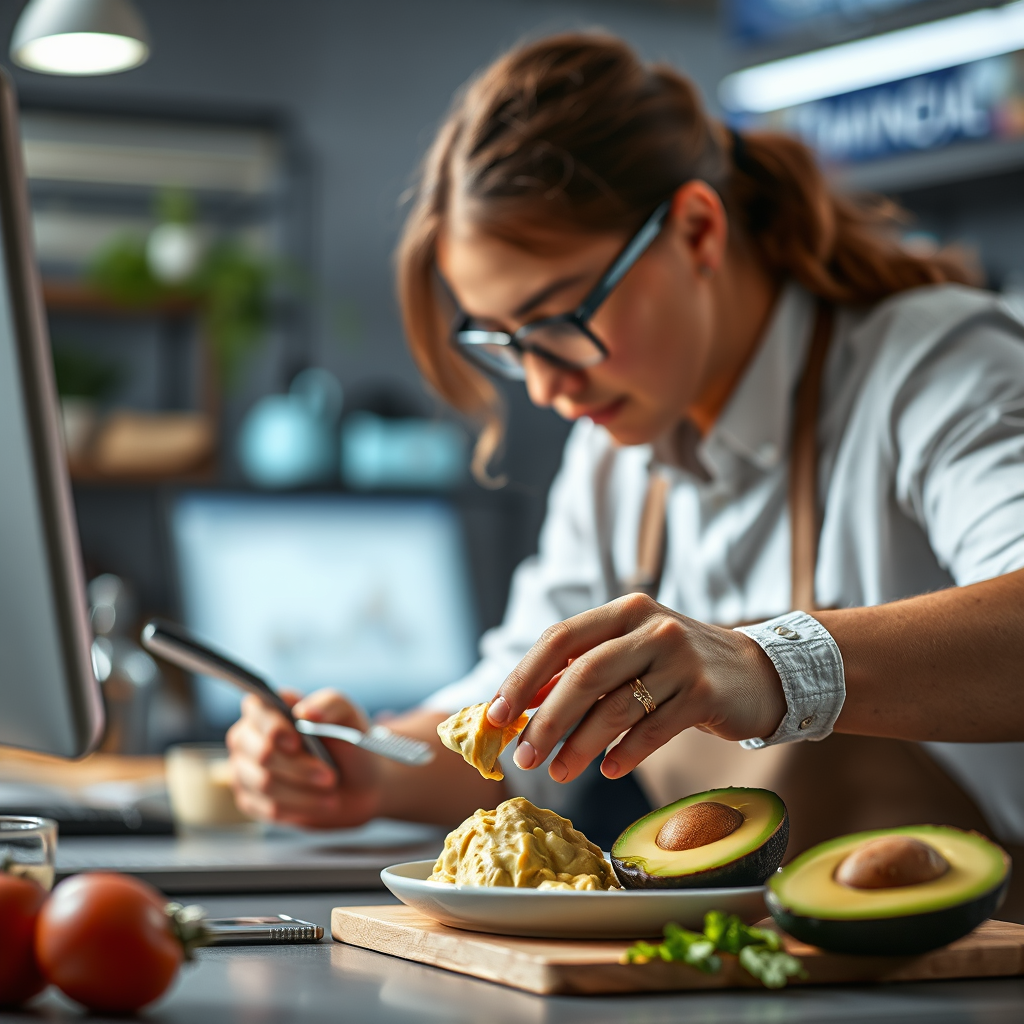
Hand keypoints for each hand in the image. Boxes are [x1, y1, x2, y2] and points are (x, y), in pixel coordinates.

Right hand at [226, 688, 381, 828]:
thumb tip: (304, 712)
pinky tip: (320, 803)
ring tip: (331, 793)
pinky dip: (300, 808)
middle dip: (299, 767)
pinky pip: (267, 809)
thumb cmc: (346, 741)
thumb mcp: (347, 715)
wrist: (357, 783)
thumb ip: (328, 704)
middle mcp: (248, 736)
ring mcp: (244, 769)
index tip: (297, 743)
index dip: (274, 728)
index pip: (256, 709)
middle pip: (261, 753)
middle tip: (330, 777)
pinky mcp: (250, 799)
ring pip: (264, 784)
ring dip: (304, 791)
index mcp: (268, 707)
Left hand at [485, 593, 785, 783]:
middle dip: (546, 721)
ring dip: (579, 746)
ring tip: (557, 772)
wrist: (756, 673)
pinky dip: (624, 754)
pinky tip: (607, 770)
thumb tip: (521, 701)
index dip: (523, 677)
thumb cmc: (677, 666)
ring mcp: (680, 659)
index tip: (495, 715)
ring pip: (615, 708)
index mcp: (624, 611)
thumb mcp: (630, 652)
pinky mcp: (704, 693)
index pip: (560, 639)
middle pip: (583, 675)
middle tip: (522, 756)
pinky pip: (652, 730)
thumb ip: (582, 668)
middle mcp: (651, 627)